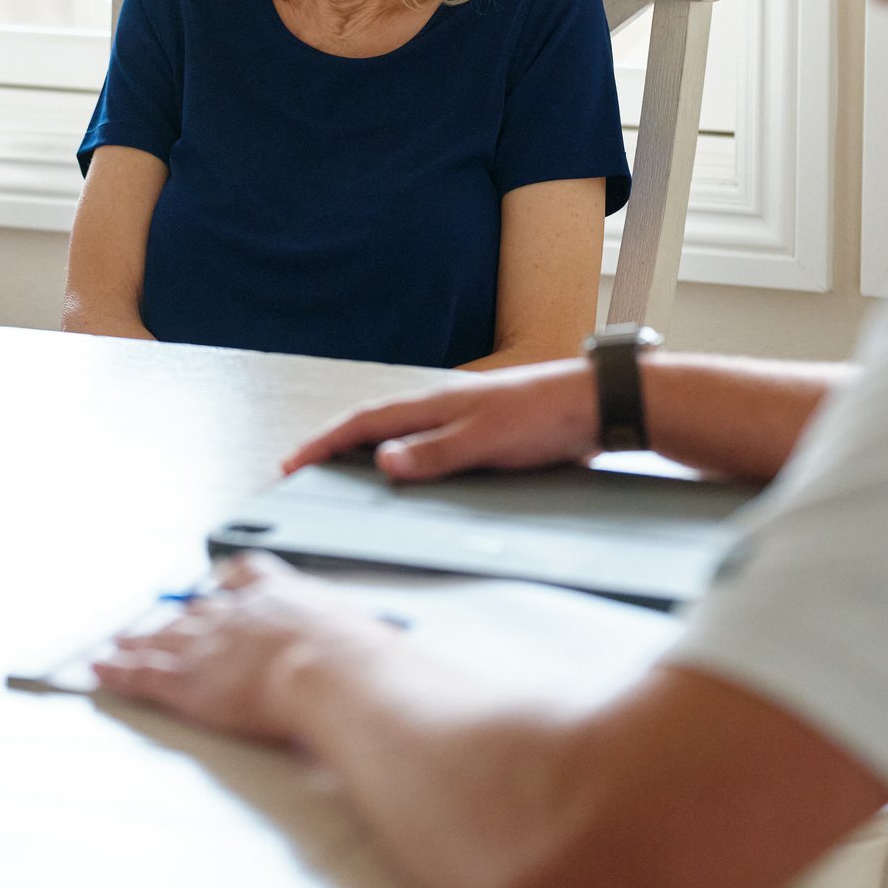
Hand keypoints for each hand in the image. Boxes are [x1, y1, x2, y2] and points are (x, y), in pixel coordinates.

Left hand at [93, 553, 380, 743]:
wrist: (335, 672)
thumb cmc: (364, 663)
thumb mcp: (371, 644)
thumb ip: (366, 653)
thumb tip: (390, 672)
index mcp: (287, 598)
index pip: (251, 578)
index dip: (232, 583)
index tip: (221, 584)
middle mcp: (243, 615)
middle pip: (200, 612)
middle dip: (176, 618)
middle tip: (157, 620)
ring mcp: (212, 645)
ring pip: (164, 639)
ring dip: (137, 642)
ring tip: (117, 643)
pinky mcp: (189, 681)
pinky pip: (144, 673)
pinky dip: (117, 671)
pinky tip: (99, 668)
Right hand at [284, 357, 597, 483]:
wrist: (598, 407)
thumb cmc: (544, 416)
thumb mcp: (486, 440)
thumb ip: (434, 454)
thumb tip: (382, 462)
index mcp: (434, 404)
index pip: (363, 422)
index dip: (323, 443)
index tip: (290, 463)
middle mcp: (441, 409)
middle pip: (373, 427)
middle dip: (333, 447)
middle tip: (301, 470)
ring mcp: (460, 422)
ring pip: (400, 439)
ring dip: (365, 455)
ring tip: (339, 478)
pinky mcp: (482, 438)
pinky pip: (428, 452)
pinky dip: (403, 464)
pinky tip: (408, 483)